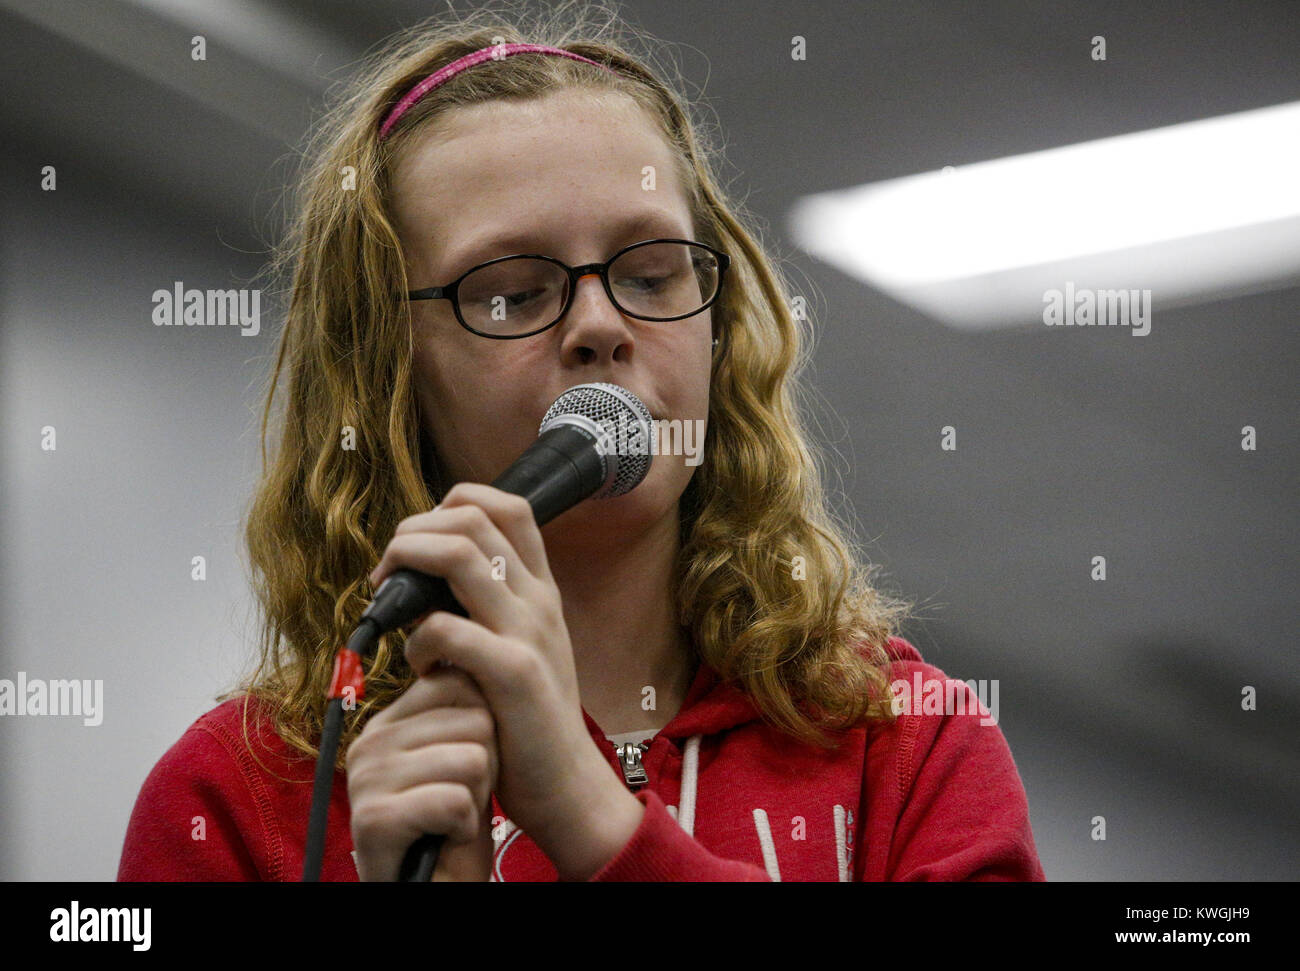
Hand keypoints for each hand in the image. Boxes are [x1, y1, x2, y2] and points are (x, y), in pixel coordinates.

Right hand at [346, 665, 497, 880]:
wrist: (435, 887)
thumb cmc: (453, 823)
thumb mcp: (463, 755)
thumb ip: (465, 710)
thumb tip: (481, 653)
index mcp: (388, 720)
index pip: (459, 680)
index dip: (484, 726)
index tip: (466, 763)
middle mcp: (369, 741)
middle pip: (475, 719)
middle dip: (485, 766)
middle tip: (458, 798)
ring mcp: (365, 778)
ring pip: (472, 759)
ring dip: (476, 798)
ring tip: (451, 817)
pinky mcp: (373, 818)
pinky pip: (455, 800)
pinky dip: (465, 827)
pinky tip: (445, 838)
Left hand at [366, 482, 643, 878]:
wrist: (566, 784)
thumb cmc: (527, 719)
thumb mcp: (522, 649)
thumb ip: (489, 611)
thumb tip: (429, 580)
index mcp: (541, 590)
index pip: (508, 505)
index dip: (457, 502)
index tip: (423, 539)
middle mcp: (539, 600)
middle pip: (473, 518)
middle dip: (415, 530)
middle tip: (390, 570)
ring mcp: (528, 633)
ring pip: (459, 555)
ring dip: (407, 563)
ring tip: (390, 600)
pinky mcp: (511, 673)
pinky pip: (445, 628)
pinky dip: (416, 639)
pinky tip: (417, 665)